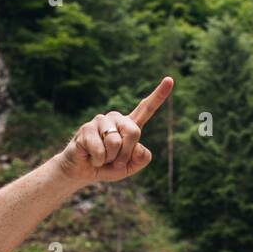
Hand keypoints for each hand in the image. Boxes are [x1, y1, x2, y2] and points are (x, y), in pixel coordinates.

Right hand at [57, 77, 173, 185]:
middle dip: (125, 153)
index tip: (170, 80)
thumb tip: (139, 148)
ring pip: (115, 142)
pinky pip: (101, 150)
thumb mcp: (130, 167)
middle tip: (114, 160)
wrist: (83, 171)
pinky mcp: (87, 128)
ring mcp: (101, 121)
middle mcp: (116, 119)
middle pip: (134, 132)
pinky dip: (98, 160)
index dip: (159, 95)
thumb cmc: (107, 166)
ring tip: (101, 157)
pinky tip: (91, 156)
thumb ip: (141, 159)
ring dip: (110, 158)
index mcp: (129, 126)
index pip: (146, 109)